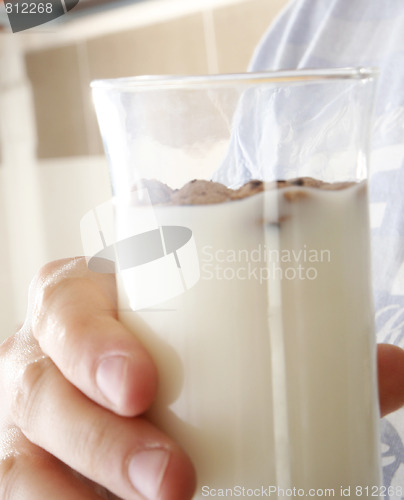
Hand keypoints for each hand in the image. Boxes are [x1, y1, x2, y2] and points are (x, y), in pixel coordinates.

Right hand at [0, 257, 195, 499]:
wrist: (117, 359)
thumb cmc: (154, 328)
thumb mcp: (170, 304)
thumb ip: (203, 301)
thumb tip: (308, 294)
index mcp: (70, 300)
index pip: (63, 307)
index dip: (92, 347)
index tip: (139, 387)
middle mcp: (37, 354)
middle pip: (40, 392)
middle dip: (103, 442)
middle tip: (171, 476)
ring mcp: (26, 414)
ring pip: (22, 462)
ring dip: (85, 490)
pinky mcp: (26, 460)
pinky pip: (30, 492)